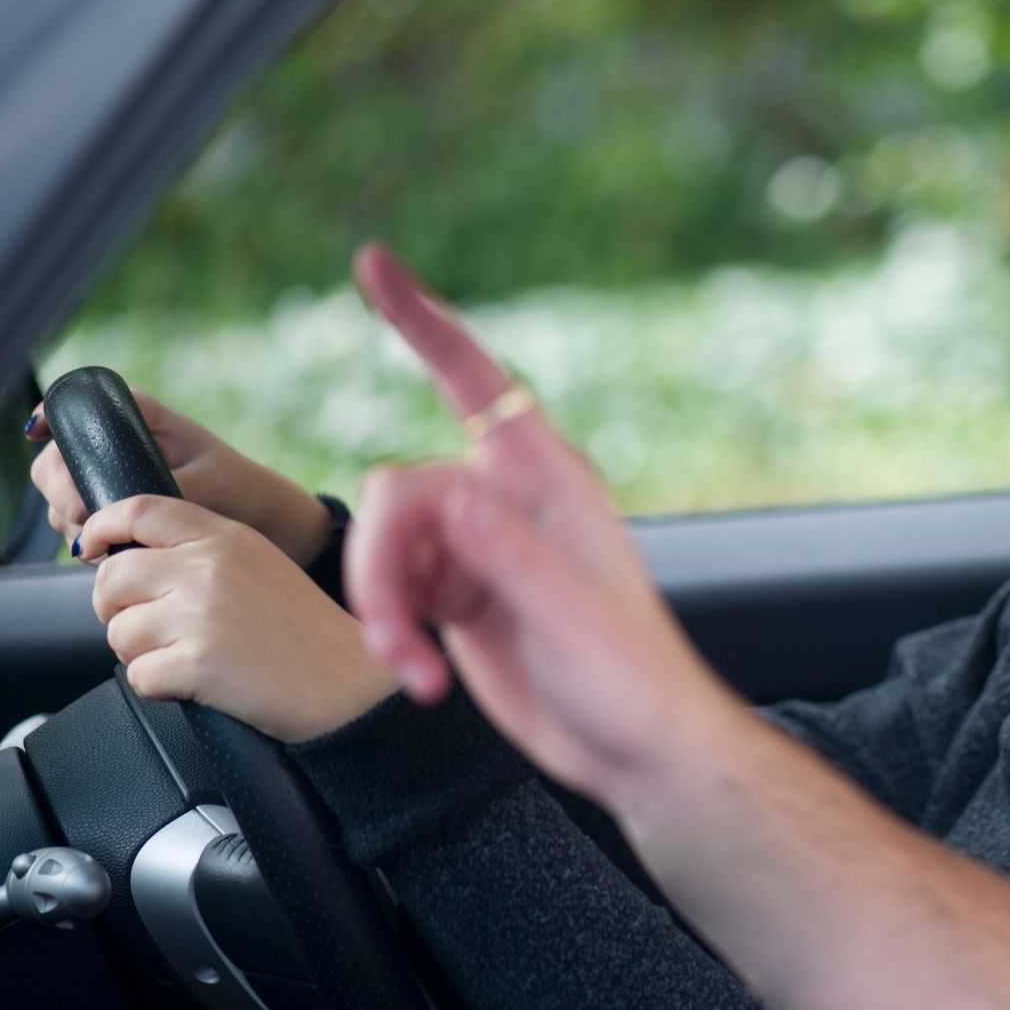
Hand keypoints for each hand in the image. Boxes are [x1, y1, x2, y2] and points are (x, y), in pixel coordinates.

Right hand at [27, 389, 332, 567]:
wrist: (254, 515)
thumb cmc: (236, 487)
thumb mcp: (207, 482)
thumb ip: (167, 488)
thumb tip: (121, 506)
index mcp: (138, 416)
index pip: (75, 405)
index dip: (48, 417)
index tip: (37, 433)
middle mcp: (115, 442)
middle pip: (53, 458)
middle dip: (58, 489)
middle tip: (83, 515)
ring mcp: (107, 476)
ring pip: (57, 496)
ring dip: (69, 519)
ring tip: (103, 539)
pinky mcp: (109, 506)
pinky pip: (74, 522)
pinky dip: (83, 537)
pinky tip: (107, 549)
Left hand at [81, 494, 398, 742]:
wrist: (349, 686)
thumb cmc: (308, 633)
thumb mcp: (261, 565)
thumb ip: (203, 552)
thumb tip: (126, 560)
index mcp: (226, 537)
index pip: (139, 510)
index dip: (102, 527)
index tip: (91, 548)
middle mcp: (208, 568)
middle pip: (112, 577)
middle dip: (115, 609)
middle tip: (146, 627)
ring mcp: (200, 615)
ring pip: (119, 632)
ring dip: (141, 653)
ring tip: (189, 657)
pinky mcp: (196, 663)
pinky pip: (138, 676)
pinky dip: (160, 687)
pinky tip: (198, 683)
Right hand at [344, 245, 747, 801]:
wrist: (636, 748)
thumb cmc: (631, 676)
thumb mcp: (570, 611)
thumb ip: (507, 552)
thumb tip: (452, 494)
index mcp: (548, 480)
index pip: (475, 379)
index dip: (423, 319)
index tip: (373, 262)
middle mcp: (507, 503)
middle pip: (400, 492)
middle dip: (383, 566)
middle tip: (401, 640)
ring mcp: (478, 551)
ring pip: (385, 546)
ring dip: (384, 610)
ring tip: (416, 672)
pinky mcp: (457, 598)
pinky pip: (392, 591)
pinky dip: (392, 633)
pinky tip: (423, 678)